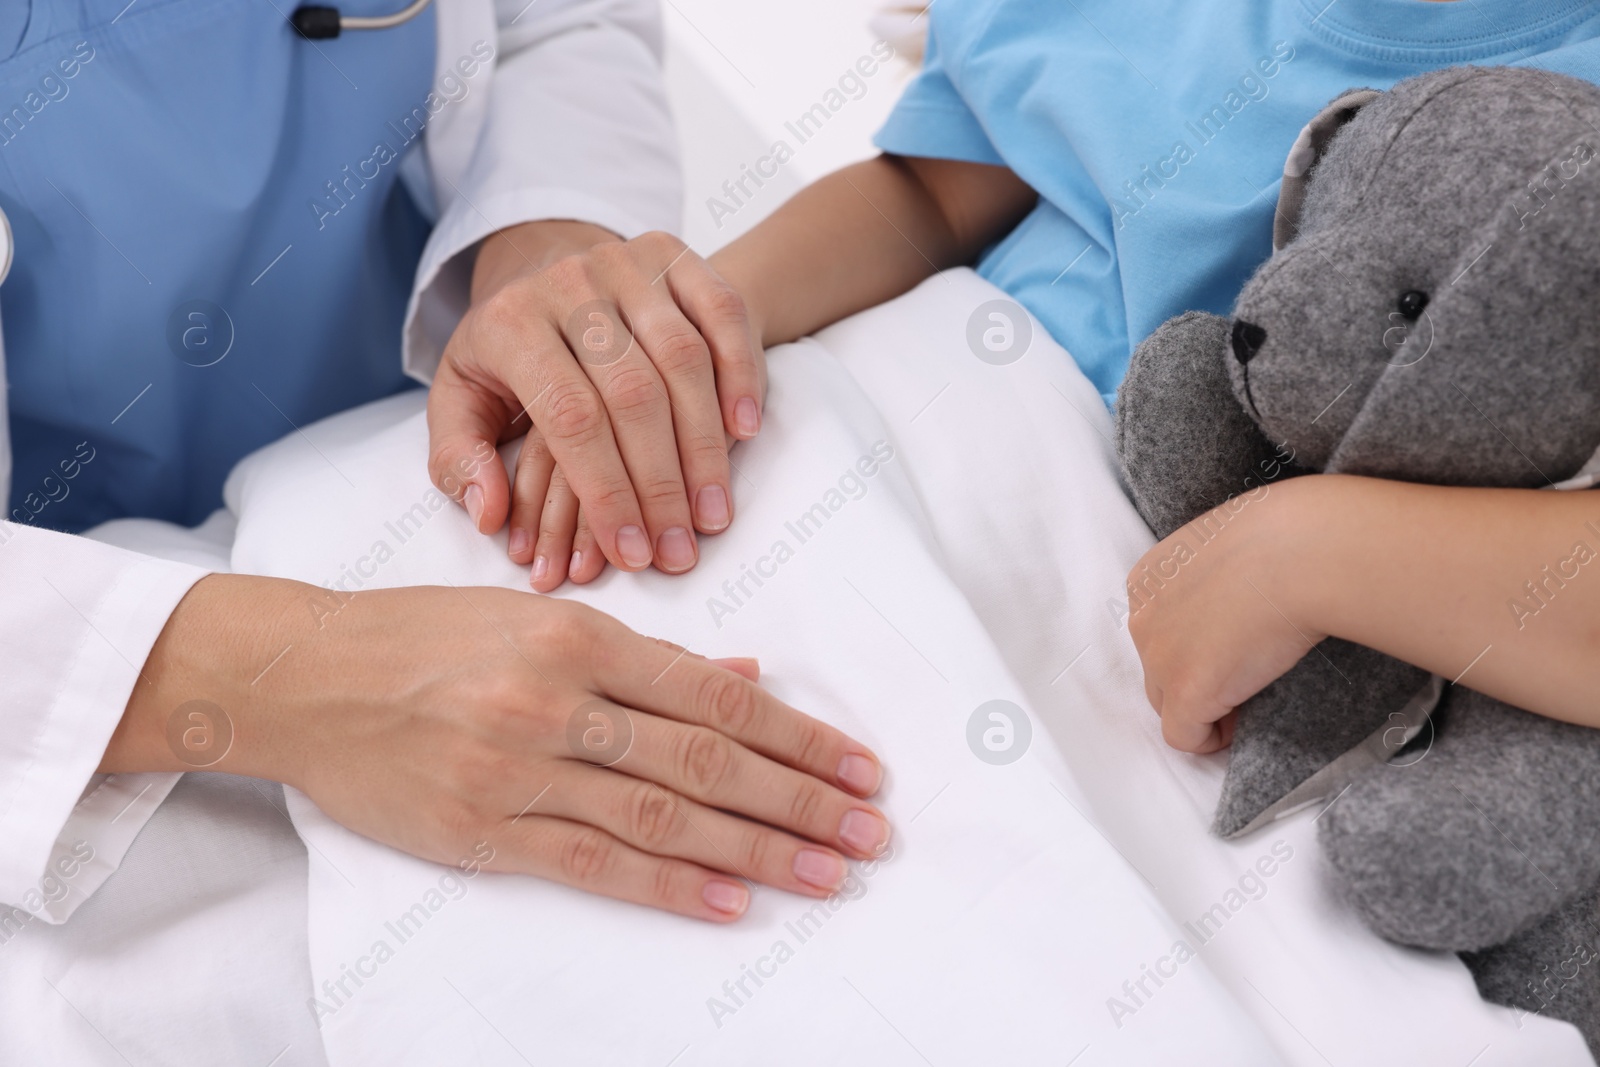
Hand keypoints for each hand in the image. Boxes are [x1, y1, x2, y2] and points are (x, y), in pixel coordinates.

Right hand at [109, 575, 888, 920]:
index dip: (796, 734)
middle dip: (798, 798)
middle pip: (704, 757)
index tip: (856, 764)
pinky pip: (591, 861)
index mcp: (578, 636)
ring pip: (662, 813)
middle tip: (868, 829)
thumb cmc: (424, 636)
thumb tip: (746, 672)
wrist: (305, 678)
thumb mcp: (534, 618)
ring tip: (826, 871)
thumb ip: (644, 654)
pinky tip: (731, 903)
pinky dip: (667, 885)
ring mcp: (518, 767)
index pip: (714, 694)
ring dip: (754, 848)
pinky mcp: (480, 828)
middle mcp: (557, 698)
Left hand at [427, 221, 766, 585]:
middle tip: (678, 551)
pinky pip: (721, 314)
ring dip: (706, 446)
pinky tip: (744, 432)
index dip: (605, 491)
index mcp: (510, 323)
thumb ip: (456, 460)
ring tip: (713, 514)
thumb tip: (488, 512)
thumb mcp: (459, 399)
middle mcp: (570, 283)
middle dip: (661, 485)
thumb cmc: (508, 353)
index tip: (630, 553)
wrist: (543, 263)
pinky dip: (740, 374)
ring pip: (683, 358)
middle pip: (632, 393)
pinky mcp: (673, 254)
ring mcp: (626, 261)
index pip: (569, 417)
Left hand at [1125, 478, 1327, 753]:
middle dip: (1196, 677)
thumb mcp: (1228, 546)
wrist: (1301, 554)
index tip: (1230, 646)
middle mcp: (1142, 619)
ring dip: (1204, 707)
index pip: (1158, 628)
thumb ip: (1214, 578)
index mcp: (1149, 578)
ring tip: (1247, 699)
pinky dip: (1209, 739)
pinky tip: (1238, 726)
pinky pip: (1184, 736)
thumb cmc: (1285, 537)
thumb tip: (1238, 603)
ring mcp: (1159, 658)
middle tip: (1243, 676)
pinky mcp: (1186, 693)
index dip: (1194, 645)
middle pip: (1158, 668)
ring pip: (1169, 703)